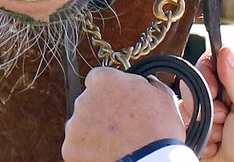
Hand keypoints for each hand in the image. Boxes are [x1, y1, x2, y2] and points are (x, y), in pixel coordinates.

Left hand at [62, 66, 185, 161]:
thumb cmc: (159, 129)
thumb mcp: (162, 96)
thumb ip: (147, 83)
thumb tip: (147, 81)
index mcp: (103, 79)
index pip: (97, 79)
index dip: (108, 91)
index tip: (117, 103)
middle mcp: (84, 99)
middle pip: (88, 103)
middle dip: (99, 112)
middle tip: (118, 127)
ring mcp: (75, 126)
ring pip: (81, 126)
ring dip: (93, 132)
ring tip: (114, 144)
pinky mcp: (70, 151)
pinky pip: (77, 149)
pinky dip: (87, 152)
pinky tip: (107, 155)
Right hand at [182, 47, 233, 161]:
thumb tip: (225, 50)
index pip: (212, 60)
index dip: (206, 72)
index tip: (212, 91)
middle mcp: (223, 94)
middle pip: (194, 80)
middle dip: (205, 103)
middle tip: (223, 119)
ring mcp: (209, 112)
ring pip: (186, 103)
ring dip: (203, 122)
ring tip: (221, 135)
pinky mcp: (199, 130)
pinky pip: (183, 125)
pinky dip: (198, 137)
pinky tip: (214, 145)